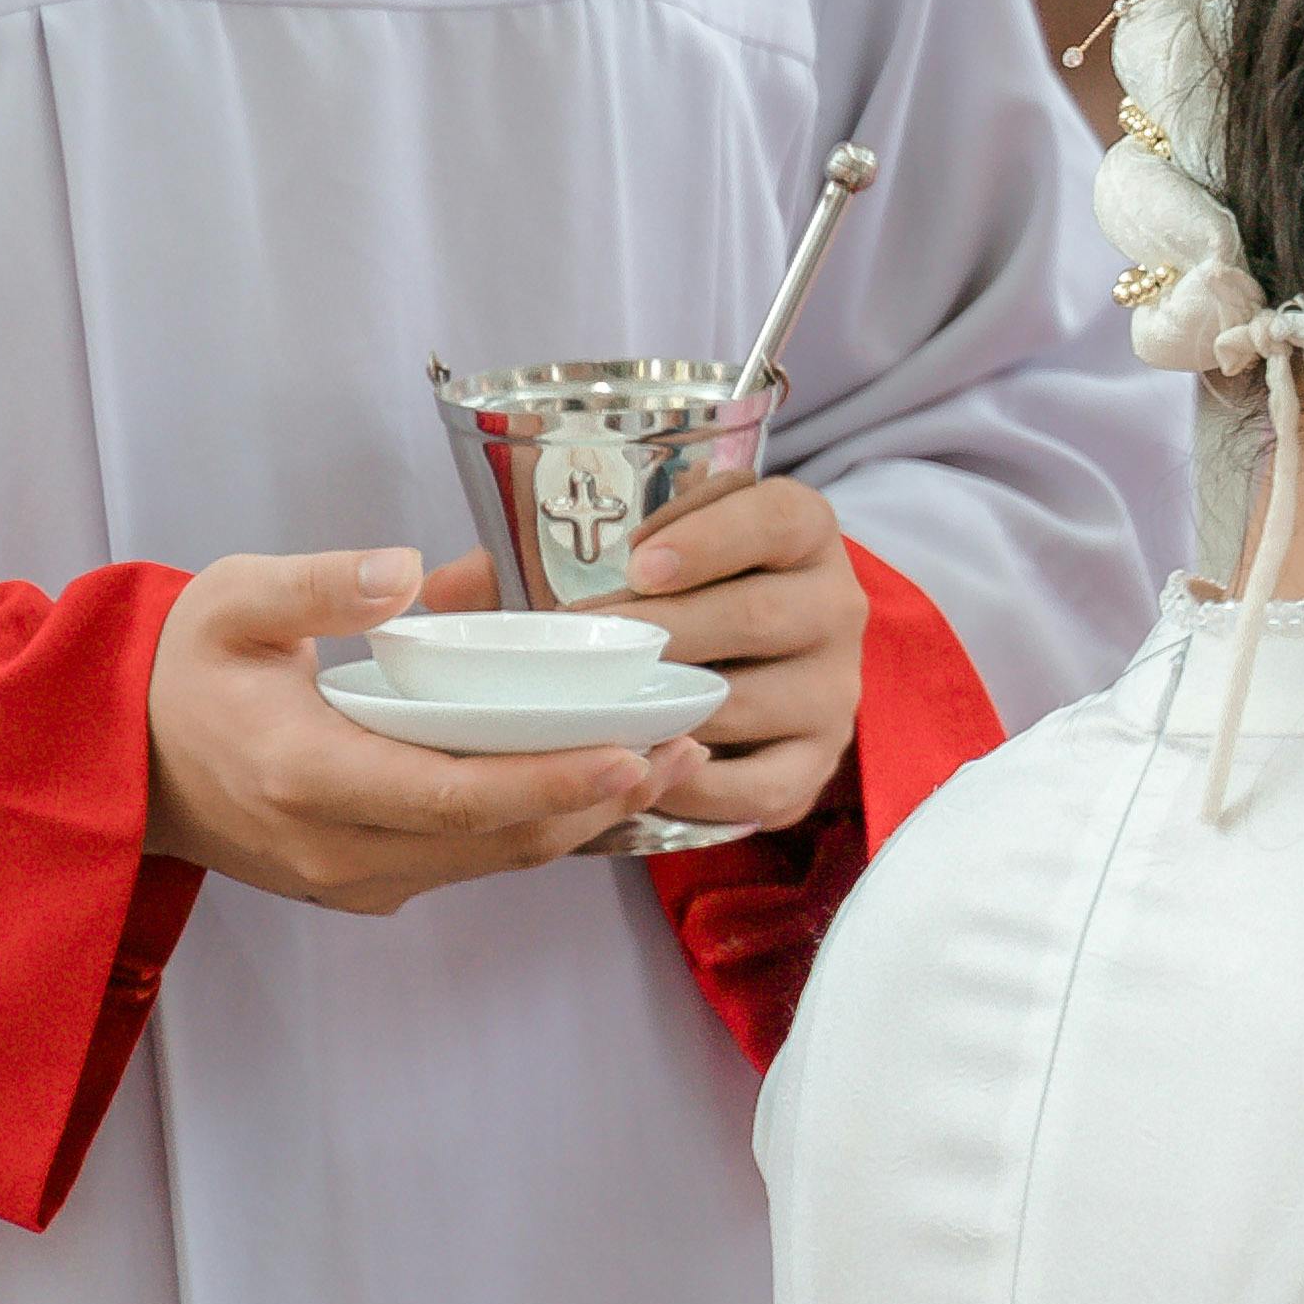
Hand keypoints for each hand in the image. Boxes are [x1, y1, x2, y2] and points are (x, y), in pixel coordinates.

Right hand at [144, 549, 686, 913]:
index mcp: (304, 775)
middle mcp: (335, 846)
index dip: (550, 780)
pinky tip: (597, 783)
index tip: (631, 754)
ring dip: (585, 815)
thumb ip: (320, 585)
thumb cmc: (179, 671)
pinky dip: (538, 824)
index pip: (452, 794)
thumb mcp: (231, 600)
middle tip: (688, 744)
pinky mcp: (365, 882)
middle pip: (497, 838)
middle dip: (601, 797)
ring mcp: (352, 878)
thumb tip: (411, 572)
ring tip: (671, 760)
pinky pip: (471, 860)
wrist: (120, 759)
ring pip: (495, 858)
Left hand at [580, 473, 868, 836]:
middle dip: (665, 631)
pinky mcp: (817, 761)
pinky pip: (763, 785)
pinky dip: (697, 785)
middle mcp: (835, 607)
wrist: (757, 660)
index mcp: (804, 534)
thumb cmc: (688, 592)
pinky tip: (644, 769)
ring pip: (750, 703)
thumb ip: (592, 542)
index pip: (777, 518)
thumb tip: (467, 581)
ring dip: (668, 711)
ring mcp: (833, 689)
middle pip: (759, 615)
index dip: (711, 538)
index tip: (639, 565)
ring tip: (596, 709)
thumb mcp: (660, 542)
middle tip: (586, 644)